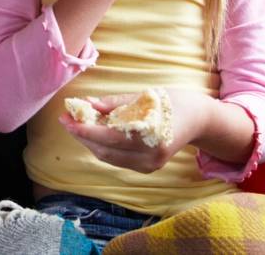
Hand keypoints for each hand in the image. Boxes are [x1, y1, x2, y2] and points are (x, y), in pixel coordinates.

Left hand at [58, 89, 213, 172]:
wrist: (199, 120)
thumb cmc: (173, 102)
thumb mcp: (145, 96)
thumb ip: (115, 103)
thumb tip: (88, 104)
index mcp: (152, 136)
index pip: (110, 138)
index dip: (86, 130)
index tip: (67, 119)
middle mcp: (151, 157)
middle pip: (105, 151)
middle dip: (82, 135)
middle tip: (65, 118)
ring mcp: (149, 166)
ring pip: (108, 158)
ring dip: (89, 142)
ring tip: (75, 123)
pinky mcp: (147, 168)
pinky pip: (117, 159)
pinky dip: (102, 146)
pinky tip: (92, 132)